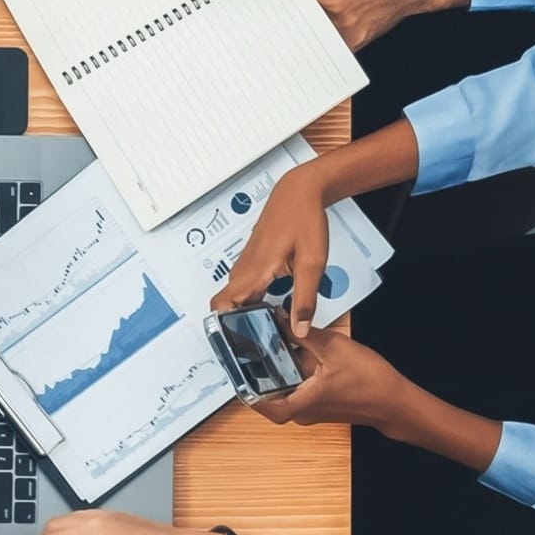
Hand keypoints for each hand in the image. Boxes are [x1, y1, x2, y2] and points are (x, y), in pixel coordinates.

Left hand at [210, 0, 471, 48]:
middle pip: (279, 6)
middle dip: (256, 6)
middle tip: (230, 8)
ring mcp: (342, 24)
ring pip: (297, 28)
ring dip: (279, 23)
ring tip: (260, 24)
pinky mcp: (352, 41)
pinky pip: (320, 44)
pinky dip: (306, 38)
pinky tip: (292, 37)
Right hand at [212, 164, 331, 334]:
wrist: (299, 191)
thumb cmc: (304, 220)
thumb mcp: (312, 264)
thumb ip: (305, 300)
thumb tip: (299, 329)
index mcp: (253, 273)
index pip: (221, 308)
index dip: (226, 328)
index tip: (241, 343)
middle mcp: (244, 270)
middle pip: (229, 307)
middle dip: (240, 326)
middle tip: (262, 342)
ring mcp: (246, 264)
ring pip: (238, 297)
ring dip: (248, 312)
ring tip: (270, 327)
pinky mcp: (253, 260)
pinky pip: (246, 286)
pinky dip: (255, 300)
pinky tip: (275, 304)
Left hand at [250, 328, 415, 429]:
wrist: (396, 401)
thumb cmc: (371, 382)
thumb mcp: (334, 349)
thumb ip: (305, 334)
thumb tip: (281, 320)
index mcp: (301, 404)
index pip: (260, 403)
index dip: (245, 387)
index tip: (236, 369)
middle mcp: (303, 412)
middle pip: (268, 398)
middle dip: (257, 376)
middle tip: (248, 355)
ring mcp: (312, 410)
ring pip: (283, 394)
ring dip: (275, 377)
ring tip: (267, 352)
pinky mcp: (321, 405)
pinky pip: (298, 392)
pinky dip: (291, 377)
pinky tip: (294, 357)